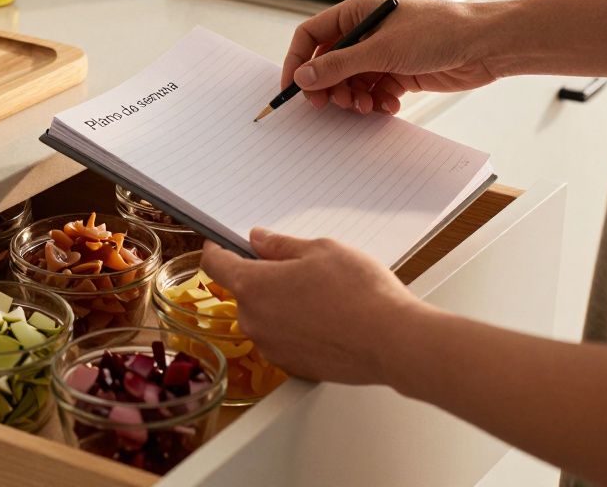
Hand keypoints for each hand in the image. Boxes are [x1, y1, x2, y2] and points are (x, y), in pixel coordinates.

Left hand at [200, 230, 429, 384]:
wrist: (391, 340)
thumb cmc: (359, 292)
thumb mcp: (321, 250)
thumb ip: (280, 245)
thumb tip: (258, 240)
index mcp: (253, 286)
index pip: (215, 264)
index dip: (217, 250)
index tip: (222, 244)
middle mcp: (254, 321)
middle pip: (243, 292)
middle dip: (263, 278)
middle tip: (298, 268)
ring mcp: (271, 347)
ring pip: (265, 317)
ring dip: (280, 305)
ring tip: (320, 296)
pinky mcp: (292, 366)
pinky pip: (282, 339)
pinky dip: (295, 328)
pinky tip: (325, 320)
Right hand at [283, 0, 500, 114]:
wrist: (484, 45)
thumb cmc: (439, 32)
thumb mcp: (381, 50)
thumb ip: (338, 65)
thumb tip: (302, 77)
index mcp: (357, 11)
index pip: (312, 35)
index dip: (298, 61)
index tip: (293, 88)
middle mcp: (367, 30)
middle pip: (329, 63)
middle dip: (329, 86)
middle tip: (333, 105)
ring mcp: (383, 52)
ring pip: (350, 81)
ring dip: (354, 97)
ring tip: (367, 105)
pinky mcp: (399, 72)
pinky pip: (373, 91)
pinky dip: (376, 101)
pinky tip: (389, 104)